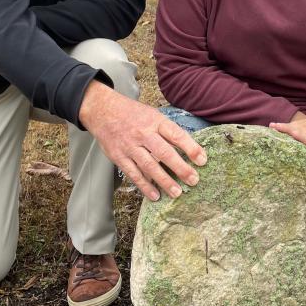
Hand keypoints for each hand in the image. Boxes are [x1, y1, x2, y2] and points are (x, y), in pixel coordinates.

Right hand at [79, 81, 206, 200]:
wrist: (103, 110)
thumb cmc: (132, 113)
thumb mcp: (152, 115)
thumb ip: (167, 130)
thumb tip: (188, 147)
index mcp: (155, 121)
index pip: (176, 135)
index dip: (191, 148)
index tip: (202, 160)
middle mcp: (143, 134)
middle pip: (164, 153)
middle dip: (181, 168)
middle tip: (194, 180)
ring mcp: (130, 146)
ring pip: (149, 166)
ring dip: (164, 181)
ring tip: (177, 193)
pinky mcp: (119, 157)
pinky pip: (134, 174)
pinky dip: (145, 186)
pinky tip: (155, 195)